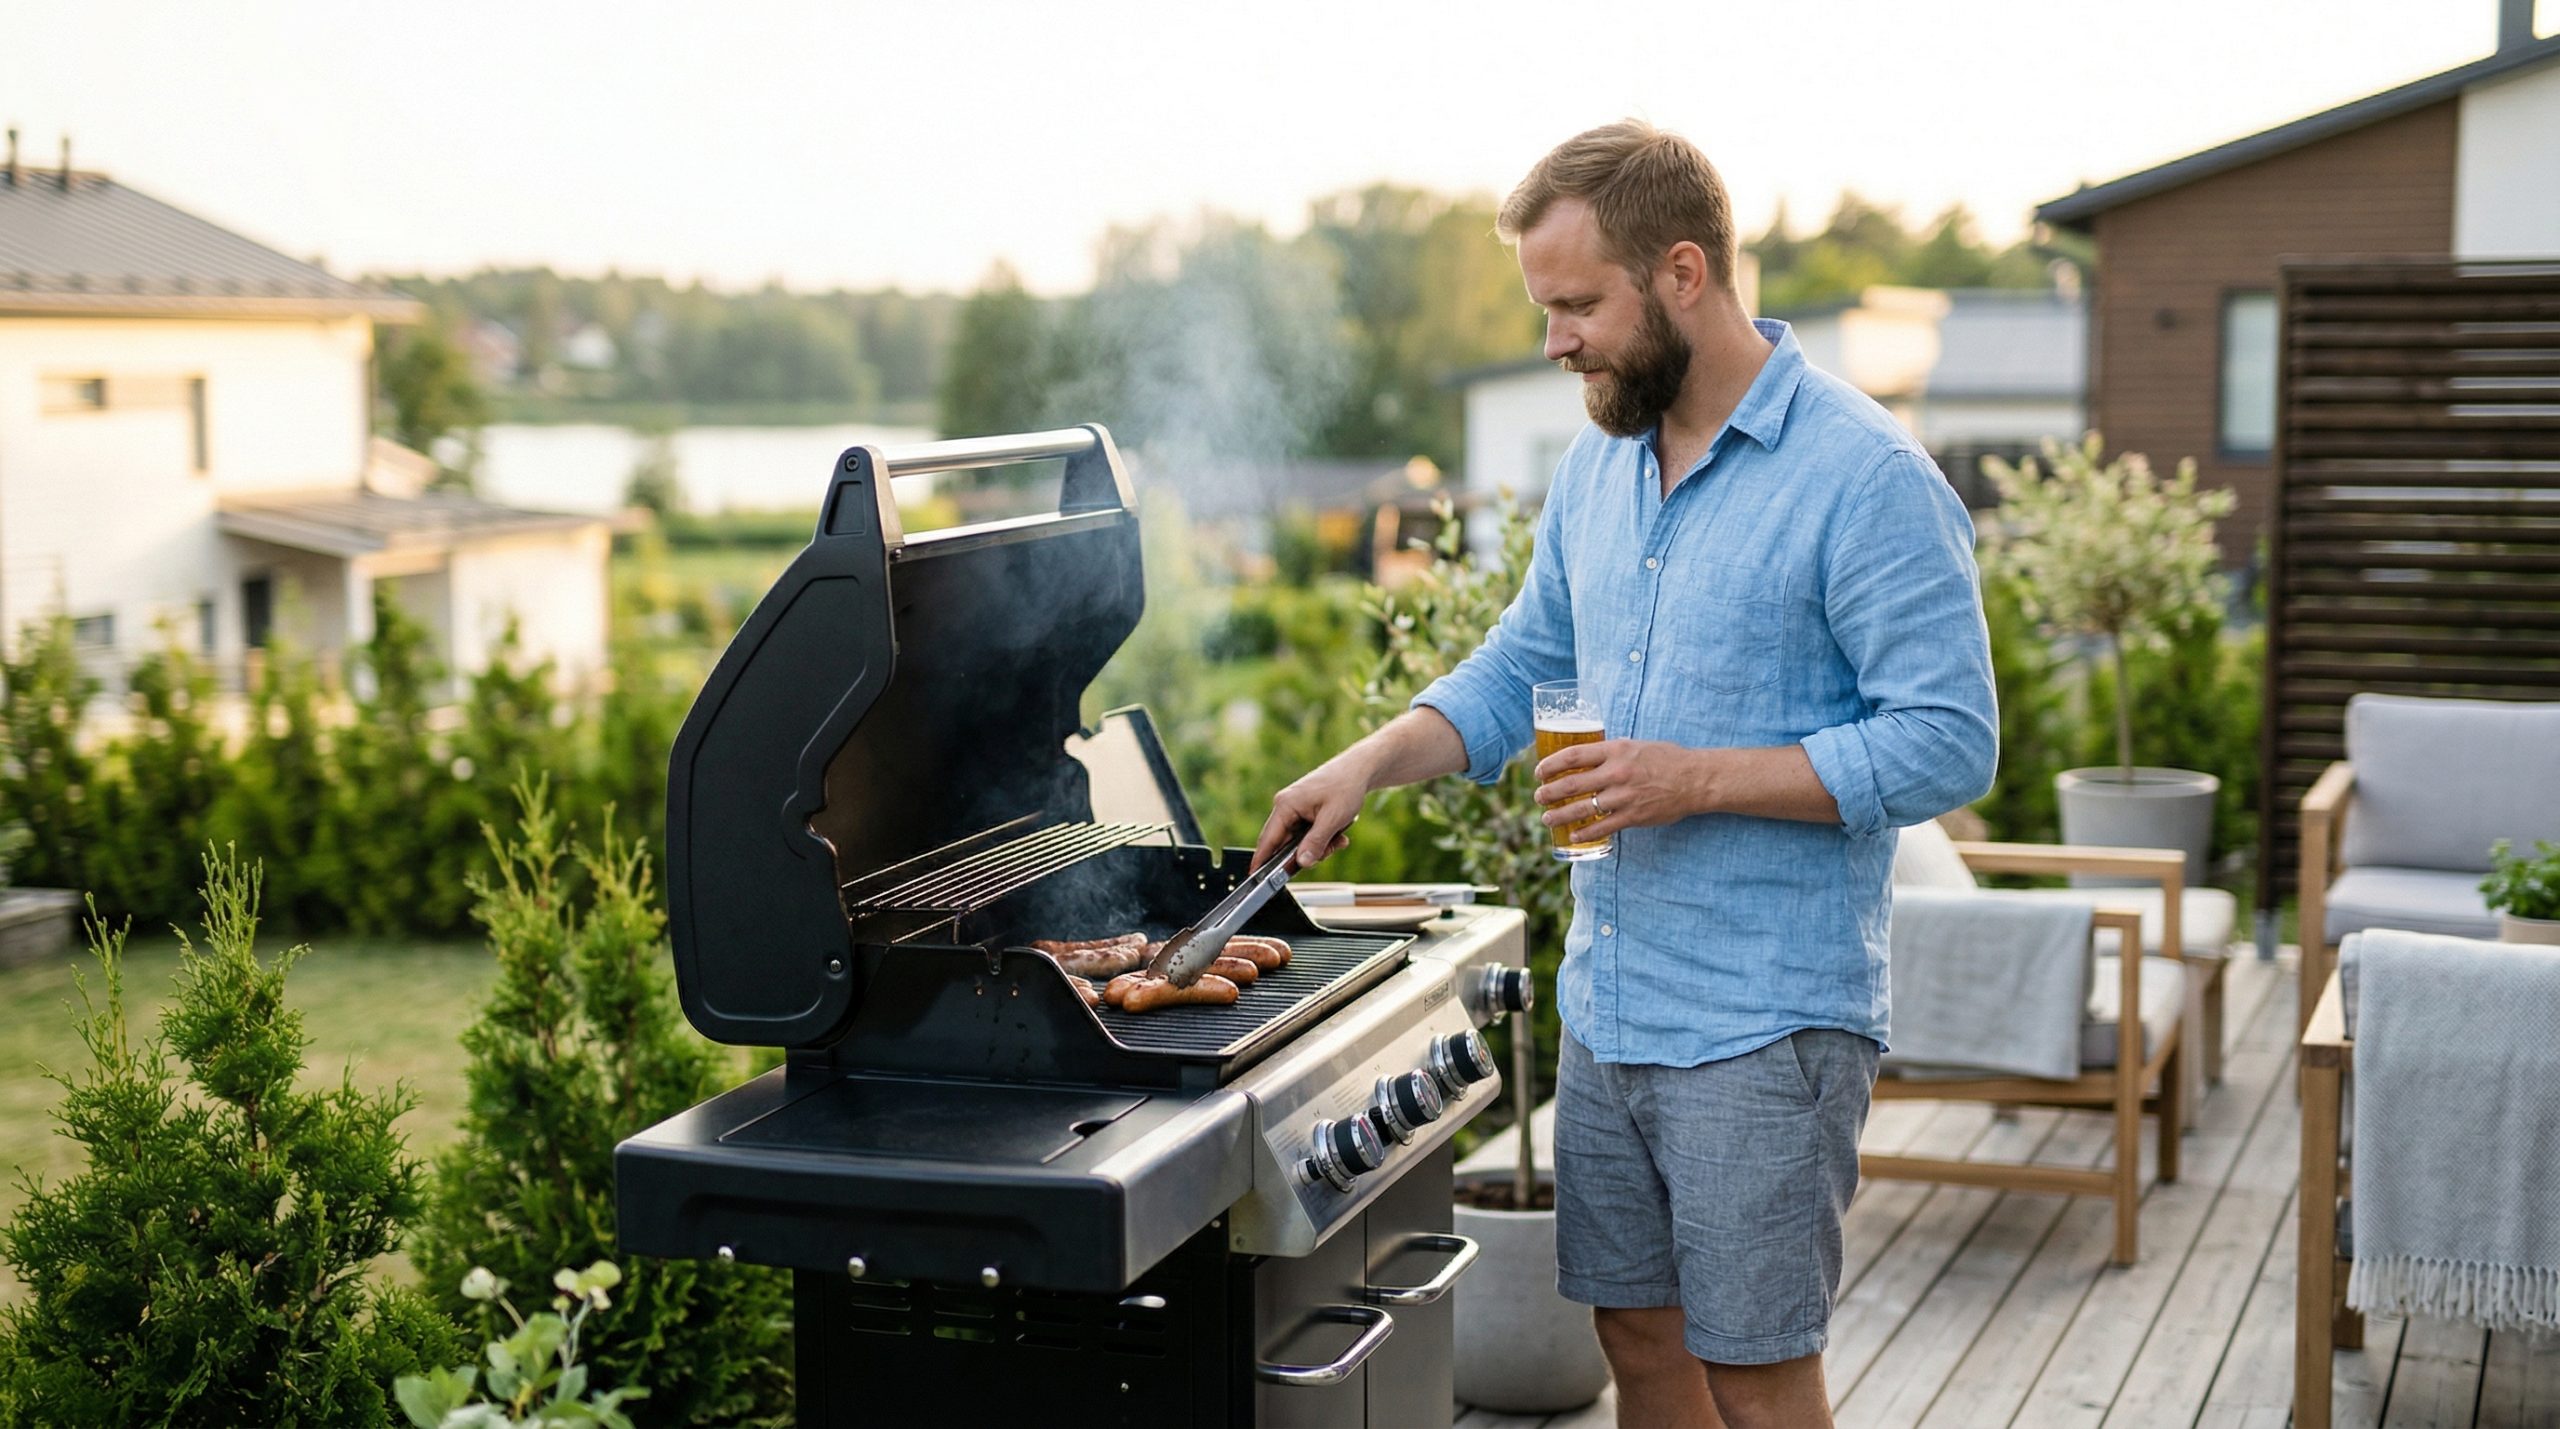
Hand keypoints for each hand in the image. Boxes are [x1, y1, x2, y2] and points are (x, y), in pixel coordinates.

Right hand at [1255, 753, 1367, 869]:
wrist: (1359, 769)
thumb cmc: (1345, 786)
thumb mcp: (1332, 820)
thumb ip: (1315, 843)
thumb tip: (1302, 863)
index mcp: (1286, 805)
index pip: (1268, 839)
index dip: (1262, 860)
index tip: (1255, 878)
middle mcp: (1286, 806)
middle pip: (1286, 843)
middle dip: (1308, 852)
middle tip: (1328, 850)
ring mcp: (1295, 808)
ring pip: (1300, 840)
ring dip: (1320, 844)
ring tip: (1338, 837)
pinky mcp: (1305, 810)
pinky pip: (1308, 833)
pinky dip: (1323, 837)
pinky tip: (1338, 832)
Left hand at [1533, 739, 1705, 843]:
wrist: (1695, 779)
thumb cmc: (1665, 759)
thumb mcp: (1634, 745)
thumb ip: (1610, 752)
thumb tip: (1585, 758)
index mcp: (1615, 750)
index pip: (1573, 755)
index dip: (1550, 764)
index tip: (1539, 772)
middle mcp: (1617, 772)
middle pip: (1571, 783)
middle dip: (1549, 792)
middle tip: (1538, 797)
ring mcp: (1624, 796)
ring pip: (1582, 808)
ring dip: (1560, 815)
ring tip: (1547, 818)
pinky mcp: (1633, 816)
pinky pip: (1603, 827)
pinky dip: (1585, 832)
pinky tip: (1574, 835)